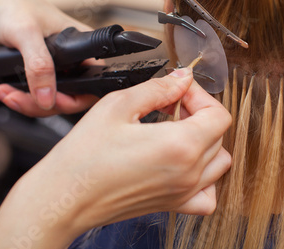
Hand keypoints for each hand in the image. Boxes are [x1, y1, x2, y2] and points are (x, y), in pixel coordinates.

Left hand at [0, 0, 97, 114]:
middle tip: (18, 99)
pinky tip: (7, 90)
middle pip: (71, 98)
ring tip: (7, 93)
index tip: (50, 101)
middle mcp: (75, 61)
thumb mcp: (27, 34)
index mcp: (84, 48)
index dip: (74, 99)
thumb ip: (40, 65)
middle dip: (42, 104)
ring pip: (53, 101)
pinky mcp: (42, 76)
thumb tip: (47, 97)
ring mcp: (59, 70)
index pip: (93, 85)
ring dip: (28, 103)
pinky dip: (21, 99)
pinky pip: (39, 97)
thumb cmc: (15, 7)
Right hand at [0, 69, 231, 248]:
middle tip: (170, 106)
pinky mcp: (173, 205)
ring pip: (218, 161)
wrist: (65, 197)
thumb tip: (182, 79)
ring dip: (206, 141)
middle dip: (198, 112)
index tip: (179, 91)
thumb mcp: (118, 106)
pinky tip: (184, 164)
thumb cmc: (84, 156)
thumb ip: (158, 89)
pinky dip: (206, 178)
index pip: (218, 114)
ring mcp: (183, 192)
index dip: (201, 95)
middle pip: (218, 134)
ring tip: (178, 131)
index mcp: (180, 145)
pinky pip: (208, 195)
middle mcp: (188, 172)